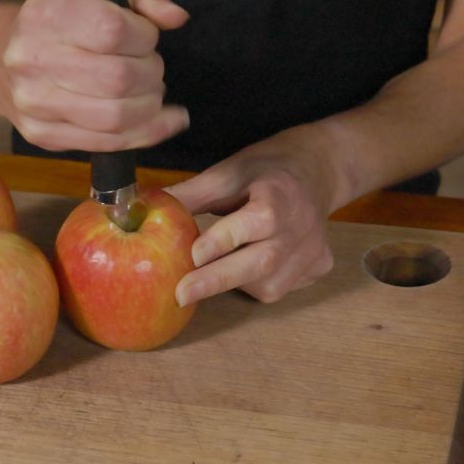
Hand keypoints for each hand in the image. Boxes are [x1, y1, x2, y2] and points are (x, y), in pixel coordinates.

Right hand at [2, 0, 189, 151]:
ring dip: (150, 106)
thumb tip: (176, 17)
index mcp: (48, 14)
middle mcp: (32, 58)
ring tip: (151, 93)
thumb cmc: (65, 23)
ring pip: (116, 116)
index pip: (112, 30)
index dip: (144, 37)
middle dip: (151, 74)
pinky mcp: (43, 134)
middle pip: (118, 78)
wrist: (3, 59)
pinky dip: (146, 134)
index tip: (146, 37)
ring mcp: (34, 102)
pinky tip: (163, 121)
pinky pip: (108, 143)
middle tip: (151, 69)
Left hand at [167, 138, 335, 305]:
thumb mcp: (229, 171)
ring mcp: (315, 250)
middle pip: (264, 261)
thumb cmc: (266, 170)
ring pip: (272, 283)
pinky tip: (247, 268)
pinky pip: (282, 287)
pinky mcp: (320, 267)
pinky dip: (255, 284)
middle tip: (181, 293)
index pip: (257, 222)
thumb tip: (143, 208)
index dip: (225, 240)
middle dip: (219, 279)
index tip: (194, 254)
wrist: (318, 170)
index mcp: (282, 194)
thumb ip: (191, 194)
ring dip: (237, 283)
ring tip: (216, 269)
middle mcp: (304, 226)